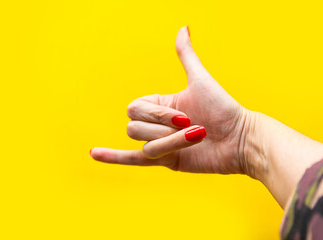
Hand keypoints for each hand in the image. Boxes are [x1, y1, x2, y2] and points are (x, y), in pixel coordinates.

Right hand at [91, 26, 249, 174]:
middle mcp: (156, 125)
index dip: (156, 114)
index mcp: (160, 105)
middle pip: (134, 128)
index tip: (185, 115)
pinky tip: (94, 153)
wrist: (240, 139)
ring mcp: (160, 144)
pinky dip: (113, 157)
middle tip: (193, 128)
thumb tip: (182, 27)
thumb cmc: (223, 109)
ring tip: (197, 139)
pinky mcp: (165, 162)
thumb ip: (186, 56)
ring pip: (144, 145)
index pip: (135, 109)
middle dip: (163, 129)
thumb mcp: (200, 80)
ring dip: (172, 143)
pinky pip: (133, 160)